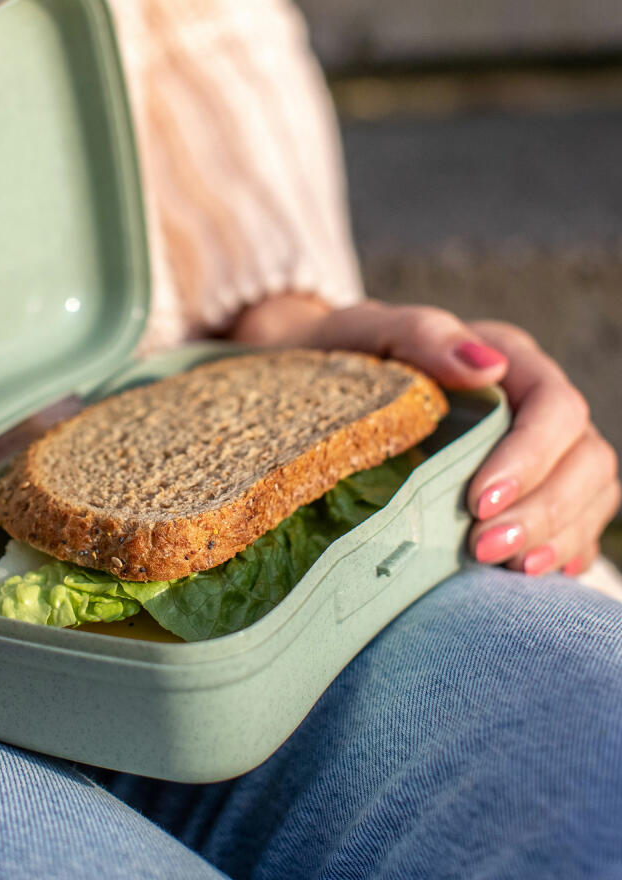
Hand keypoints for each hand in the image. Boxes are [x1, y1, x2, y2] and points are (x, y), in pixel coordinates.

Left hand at [232, 293, 619, 575]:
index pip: (554, 407)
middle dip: (543, 510)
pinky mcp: (528, 487)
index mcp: (509, 359)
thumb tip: (486, 366)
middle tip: (482, 548)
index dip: (530, 457)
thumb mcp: (370, 331)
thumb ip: (423, 335)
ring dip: (554, 536)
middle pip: (584, 459)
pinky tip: (522, 573)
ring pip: (590, 493)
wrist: (315, 373)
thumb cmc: (345, 349)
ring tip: (504, 567)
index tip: (478, 500)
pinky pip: (572, 522)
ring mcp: (539, 449)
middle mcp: (535, 403)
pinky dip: (557, 550)